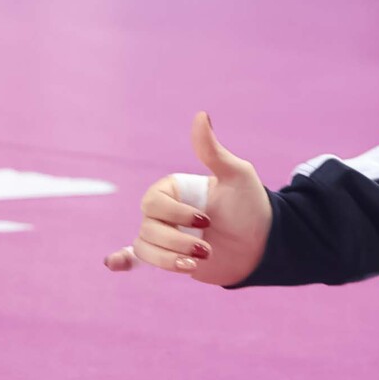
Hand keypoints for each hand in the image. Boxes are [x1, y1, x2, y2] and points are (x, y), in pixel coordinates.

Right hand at [103, 112, 271, 286]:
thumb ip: (212, 151)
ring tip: (200, 261)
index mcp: (175, 189)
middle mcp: (166, 211)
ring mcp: (166, 234)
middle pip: (148, 227)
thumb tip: (200, 115)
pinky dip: (123, 260)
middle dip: (176, 241)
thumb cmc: (251, 206)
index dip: (176, 215)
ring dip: (170, 260)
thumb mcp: (236, 176)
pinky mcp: (168, 257)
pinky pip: (137, 257)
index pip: (154, 202)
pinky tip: (114, 263)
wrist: (264, 244)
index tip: (206, 221)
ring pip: (145, 247)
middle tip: (208, 248)